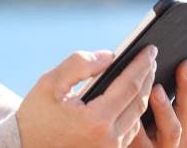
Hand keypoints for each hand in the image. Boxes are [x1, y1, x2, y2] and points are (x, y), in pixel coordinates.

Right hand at [17, 45, 157, 146]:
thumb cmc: (35, 116)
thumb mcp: (50, 83)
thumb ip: (79, 64)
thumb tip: (109, 56)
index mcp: (96, 120)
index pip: (129, 85)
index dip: (142, 65)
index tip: (150, 49)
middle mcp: (109, 140)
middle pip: (139, 102)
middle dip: (147, 77)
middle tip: (151, 58)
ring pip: (138, 118)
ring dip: (144, 94)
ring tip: (145, 74)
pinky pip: (129, 132)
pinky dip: (135, 112)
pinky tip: (133, 96)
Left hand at [130, 50, 186, 147]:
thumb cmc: (144, 135)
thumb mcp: (161, 116)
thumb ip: (162, 93)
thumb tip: (163, 59)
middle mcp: (182, 138)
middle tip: (184, 64)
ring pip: (172, 129)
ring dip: (166, 109)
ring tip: (157, 89)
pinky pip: (141, 141)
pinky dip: (139, 127)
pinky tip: (133, 113)